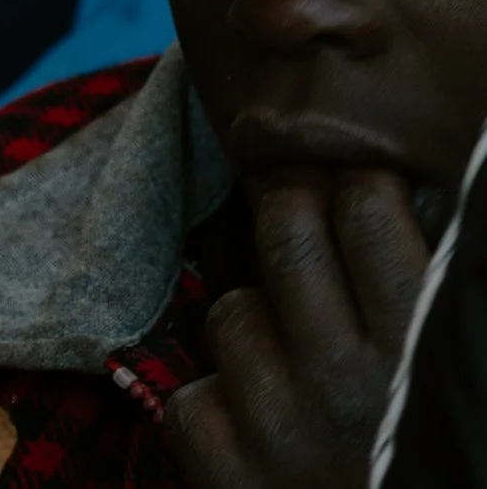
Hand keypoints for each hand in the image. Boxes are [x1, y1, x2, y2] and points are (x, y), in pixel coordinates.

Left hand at [168, 174, 430, 488]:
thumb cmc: (451, 472)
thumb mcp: (469, 387)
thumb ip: (447, 299)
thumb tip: (431, 207)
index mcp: (424, 351)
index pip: (364, 209)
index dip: (357, 192)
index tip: (356, 198)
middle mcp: (347, 382)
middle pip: (284, 230)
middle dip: (290, 218)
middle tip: (302, 232)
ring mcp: (281, 429)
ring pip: (230, 311)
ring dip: (256, 330)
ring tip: (295, 369)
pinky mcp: (231, 480)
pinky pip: (192, 401)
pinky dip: (217, 414)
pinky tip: (257, 434)